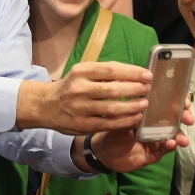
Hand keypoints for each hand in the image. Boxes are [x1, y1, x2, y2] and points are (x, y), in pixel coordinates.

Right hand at [16, 62, 151, 133]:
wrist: (46, 105)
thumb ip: (103, 73)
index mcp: (81, 72)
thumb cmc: (71, 87)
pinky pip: (108, 124)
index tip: (147, 75)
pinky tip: (134, 118)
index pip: (111, 69)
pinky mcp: (82, 125)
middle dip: (135, 90)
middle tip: (148, 90)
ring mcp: (80, 108)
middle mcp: (79, 89)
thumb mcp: (82, 73)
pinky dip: (125, 122)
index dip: (132, 72)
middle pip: (114, 89)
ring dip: (133, 107)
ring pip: (113, 109)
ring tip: (144, 104)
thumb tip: (134, 74)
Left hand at [83, 97, 192, 171]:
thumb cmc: (111, 133)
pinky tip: (172, 144)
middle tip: (188, 118)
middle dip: (184, 115)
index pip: (165, 99)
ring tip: (182, 138)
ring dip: (181, 134)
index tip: (184, 99)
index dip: (177, 98)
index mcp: (147, 110)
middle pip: (175, 115)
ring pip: (174, 133)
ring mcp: (158, 136)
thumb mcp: (116, 120)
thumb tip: (137, 100)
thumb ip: (126, 111)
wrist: (106, 156)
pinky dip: (171, 145)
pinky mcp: (157, 150)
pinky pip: (166, 147)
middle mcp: (156, 121)